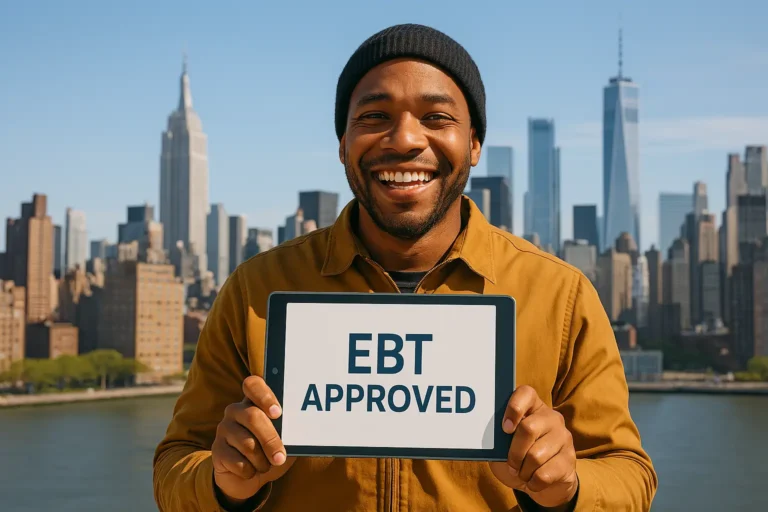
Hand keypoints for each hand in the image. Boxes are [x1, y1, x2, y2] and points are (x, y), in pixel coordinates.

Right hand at [212, 375, 295, 505]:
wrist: (248, 477)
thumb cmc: (270, 452)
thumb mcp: (284, 440)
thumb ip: (291, 431)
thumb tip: (305, 428)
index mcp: (253, 401)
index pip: (253, 385)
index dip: (264, 396)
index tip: (278, 413)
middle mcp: (236, 410)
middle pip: (253, 417)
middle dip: (270, 439)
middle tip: (280, 457)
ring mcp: (224, 428)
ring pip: (246, 443)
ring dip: (262, 460)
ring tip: (266, 465)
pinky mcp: (216, 450)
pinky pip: (236, 461)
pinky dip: (250, 471)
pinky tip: (251, 470)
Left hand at [489, 385, 577, 508]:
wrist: (543, 482)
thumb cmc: (518, 457)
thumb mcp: (504, 445)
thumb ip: (499, 436)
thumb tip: (488, 436)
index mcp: (533, 406)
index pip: (526, 393)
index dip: (513, 409)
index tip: (504, 429)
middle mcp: (551, 417)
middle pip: (528, 428)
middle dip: (513, 452)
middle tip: (510, 464)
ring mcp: (564, 437)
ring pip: (536, 455)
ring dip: (523, 471)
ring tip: (522, 473)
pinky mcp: (570, 459)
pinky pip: (545, 474)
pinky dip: (533, 482)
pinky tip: (533, 481)